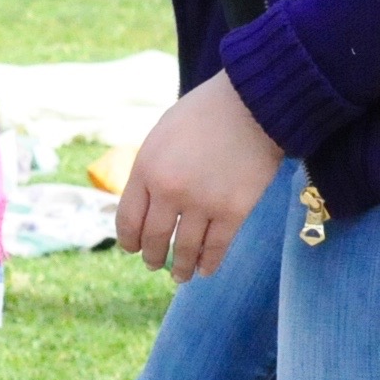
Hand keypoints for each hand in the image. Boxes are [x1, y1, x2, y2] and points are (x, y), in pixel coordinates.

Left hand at [115, 72, 282, 281]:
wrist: (252, 103)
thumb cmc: (205, 113)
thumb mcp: (161, 135)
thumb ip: (150, 169)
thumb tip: (145, 203)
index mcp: (146, 169)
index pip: (128, 219)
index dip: (128, 240)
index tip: (131, 249)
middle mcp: (169, 191)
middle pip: (153, 238)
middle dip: (152, 256)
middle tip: (153, 264)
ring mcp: (202, 203)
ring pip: (184, 249)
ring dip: (179, 267)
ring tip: (179, 275)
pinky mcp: (234, 210)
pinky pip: (217, 247)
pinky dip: (209, 262)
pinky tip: (205, 269)